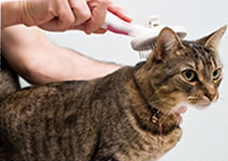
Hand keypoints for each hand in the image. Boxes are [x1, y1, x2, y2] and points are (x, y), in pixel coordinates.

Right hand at [16, 0, 131, 32]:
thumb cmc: (48, 12)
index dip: (118, 11)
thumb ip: (90, 23)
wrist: (25, 9)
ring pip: (86, 15)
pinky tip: (52, 16)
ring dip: (74, 23)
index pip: (106, 2)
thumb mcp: (73, 20)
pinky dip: (62, 23)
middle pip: (101, 7)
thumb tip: (105, 28)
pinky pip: (71, 18)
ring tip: (60, 17)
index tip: (128, 20)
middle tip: (85, 27)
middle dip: (96, 22)